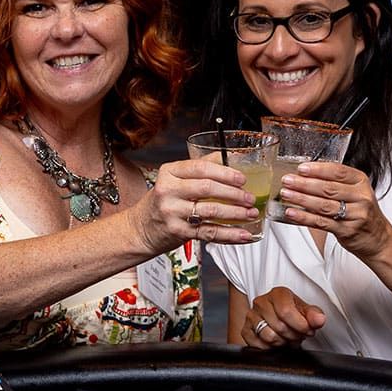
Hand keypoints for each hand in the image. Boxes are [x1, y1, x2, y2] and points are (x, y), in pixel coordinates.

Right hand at [126, 158, 258, 252]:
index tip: (242, 179)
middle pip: (207, 188)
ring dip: (236, 214)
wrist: (141, 228)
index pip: (200, 168)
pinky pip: (209, 232)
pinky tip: (243, 234)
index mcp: (169, 172)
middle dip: (234, 193)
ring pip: (210, 211)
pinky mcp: (178, 232)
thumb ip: (201, 167)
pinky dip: (229, 234)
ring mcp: (172, 212)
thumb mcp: (174, 179)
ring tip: (250, 213)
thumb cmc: (163, 201)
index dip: (225, 172)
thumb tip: (231, 156)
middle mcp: (168, 191)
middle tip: (249, 197)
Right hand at [242, 286, 324, 347]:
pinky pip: (259, 345)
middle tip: (298, 335)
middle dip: (293, 335)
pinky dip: (271, 347)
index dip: (300, 325)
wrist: (275, 319)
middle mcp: (261, 302)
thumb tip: (319, 319)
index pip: (286, 311)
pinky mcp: (245, 330)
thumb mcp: (306, 312)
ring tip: (288, 338)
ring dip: (283, 342)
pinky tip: (277, 342)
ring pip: (269, 336)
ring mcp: (251, 316)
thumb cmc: (292, 314)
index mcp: (278, 294)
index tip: (307, 330)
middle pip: (280, 326)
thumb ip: (314, 315)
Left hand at [276, 161, 391, 258]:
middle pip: (328, 188)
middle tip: (287, 180)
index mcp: (361, 182)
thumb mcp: (356, 191)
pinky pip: (321, 222)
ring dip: (301, 199)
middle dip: (304, 184)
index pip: (338, 172)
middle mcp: (361, 197)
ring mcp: (355, 215)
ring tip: (286, 194)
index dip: (318, 169)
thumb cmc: (362, 212)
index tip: (301, 168)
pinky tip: (292, 212)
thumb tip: (304, 175)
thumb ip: (336, 182)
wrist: (378, 239)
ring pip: (323, 205)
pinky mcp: (347, 231)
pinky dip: (304, 217)